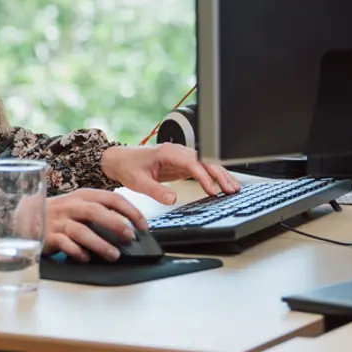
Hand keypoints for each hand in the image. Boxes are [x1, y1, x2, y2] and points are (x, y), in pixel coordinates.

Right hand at [45, 188, 147, 262]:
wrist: (26, 216)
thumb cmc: (59, 214)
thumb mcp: (79, 205)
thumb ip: (99, 212)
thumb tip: (127, 228)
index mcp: (83, 196)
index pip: (112, 199)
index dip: (130, 212)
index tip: (142, 226)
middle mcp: (71, 206)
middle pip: (96, 212)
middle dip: (116, 225)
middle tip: (129, 238)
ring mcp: (59, 221)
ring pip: (81, 231)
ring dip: (100, 244)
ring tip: (113, 255)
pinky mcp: (48, 236)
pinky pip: (65, 244)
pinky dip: (78, 252)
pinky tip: (86, 258)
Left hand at [99, 143, 239, 205]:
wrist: (118, 160)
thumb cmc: (127, 166)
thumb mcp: (138, 181)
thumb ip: (155, 191)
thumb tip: (172, 199)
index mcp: (168, 152)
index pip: (193, 163)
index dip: (205, 177)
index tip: (212, 190)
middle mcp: (178, 152)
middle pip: (205, 161)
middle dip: (220, 175)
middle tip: (230, 190)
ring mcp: (181, 157)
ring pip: (207, 164)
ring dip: (221, 175)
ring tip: (233, 188)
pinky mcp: (182, 164)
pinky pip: (202, 169)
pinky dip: (213, 176)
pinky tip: (222, 185)